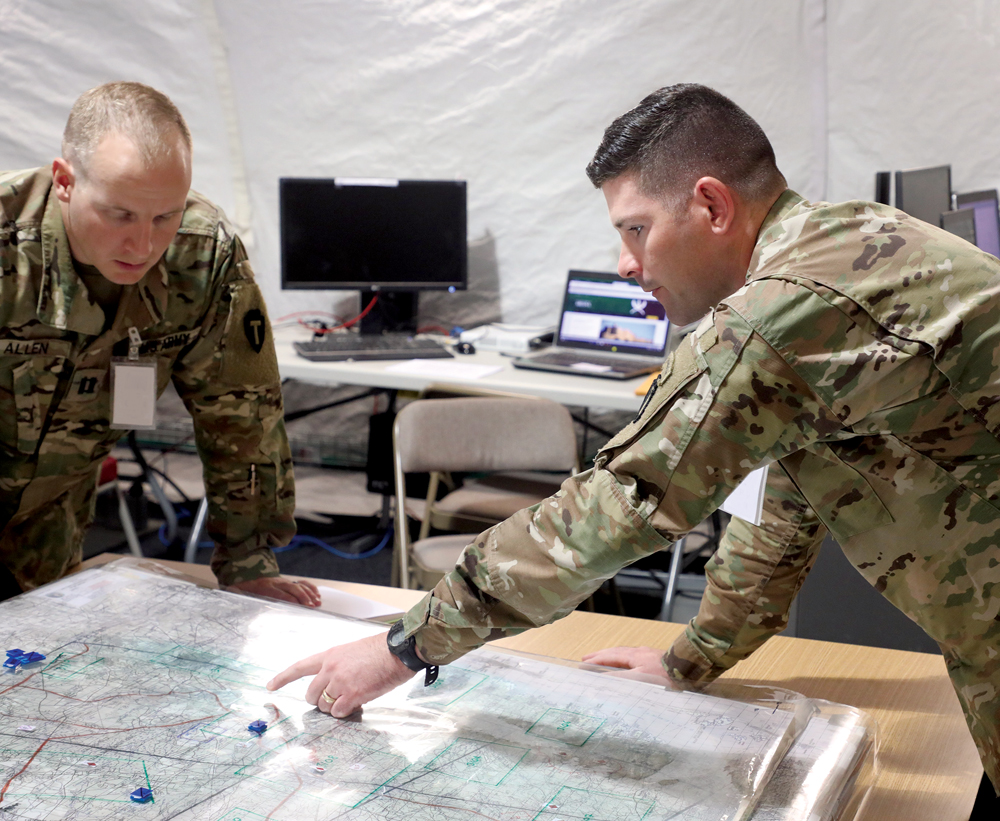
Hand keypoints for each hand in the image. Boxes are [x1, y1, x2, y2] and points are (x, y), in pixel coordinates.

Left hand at [225, 576, 321, 606]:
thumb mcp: (243, 596)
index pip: (280, 594)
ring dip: (309, 594)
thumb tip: (248, 610)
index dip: (290, 599)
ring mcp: (283, 581)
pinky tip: (317, 594)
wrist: (247, 576)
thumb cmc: (246, 591)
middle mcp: (276, 583)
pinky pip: (301, 582)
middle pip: (293, 588)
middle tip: (311, 606)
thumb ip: (246, 601)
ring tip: (317, 602)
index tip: (299, 606)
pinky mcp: (287, 581)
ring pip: (299, 585)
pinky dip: (310, 588)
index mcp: (265, 588)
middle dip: (303, 597)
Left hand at [266, 633, 415, 717]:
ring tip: (352, 698)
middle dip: (319, 701)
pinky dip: (346, 712)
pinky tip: (357, 704)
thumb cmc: (381, 650)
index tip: (270, 686)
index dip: (283, 678)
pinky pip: (338, 712)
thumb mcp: (353, 651)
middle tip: (334, 700)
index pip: (300, 667)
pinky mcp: (352, 695)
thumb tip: (333, 685)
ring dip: (335, 707)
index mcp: (330, 655)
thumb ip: (338, 666)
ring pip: (324, 706)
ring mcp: (340, 683)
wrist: (397, 651)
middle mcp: (330, 669)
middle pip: (311, 695)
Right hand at [581, 645, 671, 681]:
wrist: (687, 670)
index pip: (610, 657)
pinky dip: (622, 657)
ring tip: (601, 659)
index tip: (583, 663)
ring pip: (624, 652)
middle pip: (615, 652)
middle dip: (600, 655)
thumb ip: (621, 678)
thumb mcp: (640, 679)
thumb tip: (602, 678)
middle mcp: (638, 652)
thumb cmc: (664, 677)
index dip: (596, 660)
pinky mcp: (655, 657)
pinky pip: (632, 655)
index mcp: (633, 656)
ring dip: (610, 655)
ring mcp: (647, 653)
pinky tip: (625, 662)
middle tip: (587, 658)